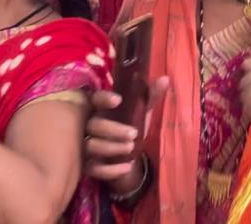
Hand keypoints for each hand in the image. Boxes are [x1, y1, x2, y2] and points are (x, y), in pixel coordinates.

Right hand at [83, 78, 167, 192]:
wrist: (124, 156)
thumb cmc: (129, 126)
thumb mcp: (140, 111)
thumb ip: (150, 96)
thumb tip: (165, 79)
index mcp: (99, 108)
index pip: (95, 98)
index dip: (103, 98)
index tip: (119, 100)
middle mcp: (87, 125)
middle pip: (93, 125)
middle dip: (113, 129)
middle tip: (134, 133)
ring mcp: (84, 146)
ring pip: (90, 146)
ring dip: (111, 148)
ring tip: (131, 147)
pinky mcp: (87, 166)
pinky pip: (93, 169)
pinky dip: (110, 170)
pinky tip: (127, 167)